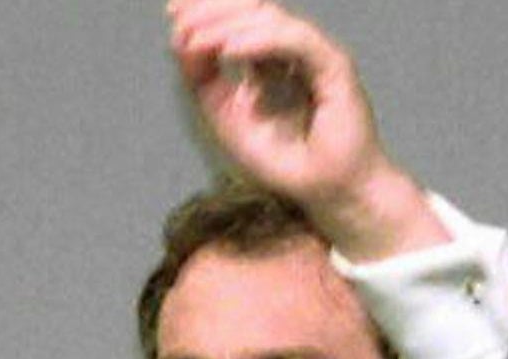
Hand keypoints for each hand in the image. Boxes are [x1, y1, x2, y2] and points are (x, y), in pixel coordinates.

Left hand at [165, 0, 445, 259]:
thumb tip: (180, 39)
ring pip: (271, 19)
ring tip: (195, 38)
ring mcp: (316, 55)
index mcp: (271, 59)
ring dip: (227, 25)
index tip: (172, 11)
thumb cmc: (284, 160)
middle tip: (178, 14)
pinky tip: (229, 51)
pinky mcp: (335, 66)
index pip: (241, 20)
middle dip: (213, 8)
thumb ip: (204, 80)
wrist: (325, 191)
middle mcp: (295, 51)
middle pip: (254, 10)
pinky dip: (259, 42)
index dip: (208, 10)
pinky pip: (295, 42)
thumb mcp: (226, 117)